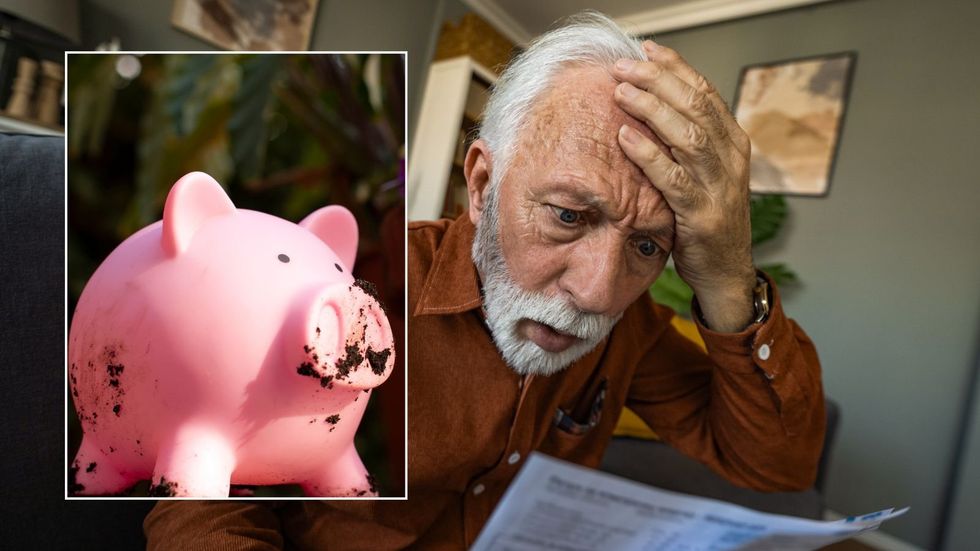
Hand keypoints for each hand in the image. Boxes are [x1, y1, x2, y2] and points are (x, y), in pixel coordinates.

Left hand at [612, 40, 755, 331]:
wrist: (726, 272)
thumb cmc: (705, 218)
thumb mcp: (703, 174)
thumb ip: (685, 143)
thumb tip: (649, 105)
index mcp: (733, 143)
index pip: (705, 93)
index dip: (676, 68)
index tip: (647, 50)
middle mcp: (731, 159)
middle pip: (696, 106)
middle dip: (658, 80)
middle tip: (625, 66)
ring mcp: (719, 186)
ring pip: (688, 134)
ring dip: (652, 109)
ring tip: (622, 92)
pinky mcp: (701, 214)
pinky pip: (672, 177)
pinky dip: (648, 154)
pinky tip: (625, 136)